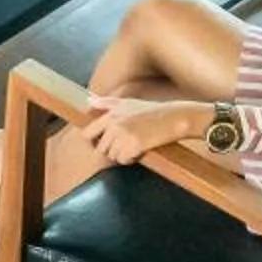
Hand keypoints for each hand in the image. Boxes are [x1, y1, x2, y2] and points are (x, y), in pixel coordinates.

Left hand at [80, 95, 206, 165]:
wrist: (173, 118)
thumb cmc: (152, 111)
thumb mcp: (128, 102)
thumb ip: (106, 103)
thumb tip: (88, 101)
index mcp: (111, 114)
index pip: (88, 133)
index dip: (94, 142)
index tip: (104, 144)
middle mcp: (114, 124)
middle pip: (100, 148)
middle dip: (111, 150)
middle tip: (126, 146)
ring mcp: (123, 135)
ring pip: (111, 156)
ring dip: (121, 155)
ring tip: (134, 147)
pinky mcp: (133, 145)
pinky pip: (122, 160)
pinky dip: (129, 160)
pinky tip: (138, 152)